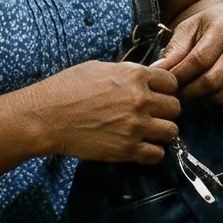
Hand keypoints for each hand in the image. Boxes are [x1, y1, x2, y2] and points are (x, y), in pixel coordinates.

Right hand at [25, 60, 182, 163]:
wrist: (46, 117)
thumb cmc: (66, 88)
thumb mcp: (99, 67)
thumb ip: (127, 72)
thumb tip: (145, 76)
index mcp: (135, 76)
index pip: (172, 82)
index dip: (165, 89)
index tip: (157, 95)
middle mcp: (141, 100)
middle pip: (175, 107)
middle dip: (165, 111)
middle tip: (152, 115)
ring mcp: (136, 126)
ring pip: (172, 131)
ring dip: (162, 132)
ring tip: (148, 132)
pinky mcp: (127, 149)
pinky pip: (157, 154)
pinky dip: (152, 152)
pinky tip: (141, 147)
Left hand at [154, 0, 222, 108]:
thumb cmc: (210, 24)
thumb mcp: (189, 28)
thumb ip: (175, 49)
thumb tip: (158, 70)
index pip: (199, 60)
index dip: (180, 75)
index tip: (167, 82)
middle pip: (213, 81)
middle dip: (190, 92)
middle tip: (177, 93)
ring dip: (204, 101)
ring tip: (191, 95)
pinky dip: (220, 105)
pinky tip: (208, 97)